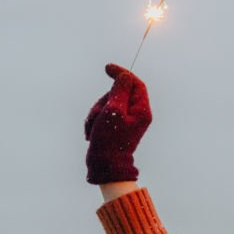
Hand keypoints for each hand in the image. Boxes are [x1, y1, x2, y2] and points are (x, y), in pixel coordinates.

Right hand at [84, 64, 151, 183]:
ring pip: (107, 103)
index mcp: (141, 110)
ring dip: (96, 113)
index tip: (108, 68)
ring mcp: (125, 120)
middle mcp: (136, 114)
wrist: (104, 165)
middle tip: (98, 115)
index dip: (122, 74)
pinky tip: (91, 133)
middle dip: (103, 100)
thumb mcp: (114, 111)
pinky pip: (102, 114)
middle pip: (118, 93)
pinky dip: (94, 121)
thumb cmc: (110, 140)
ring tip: (94, 128)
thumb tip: (124, 75)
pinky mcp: (115, 126)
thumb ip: (119, 91)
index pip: (135, 84)